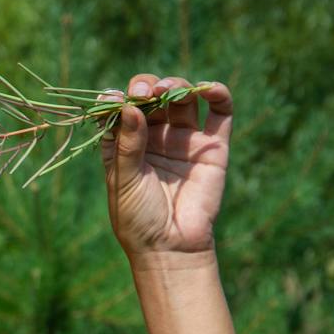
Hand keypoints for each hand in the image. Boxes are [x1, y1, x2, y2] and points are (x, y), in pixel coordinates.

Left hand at [97, 73, 232, 259]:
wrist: (171, 247)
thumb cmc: (138, 218)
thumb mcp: (124, 180)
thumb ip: (127, 144)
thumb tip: (129, 106)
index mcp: (126, 143)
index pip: (121, 109)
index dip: (118, 98)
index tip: (114, 98)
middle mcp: (155, 136)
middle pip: (153, 97)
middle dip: (148, 88)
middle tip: (144, 92)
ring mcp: (184, 139)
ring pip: (183, 99)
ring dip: (177, 85)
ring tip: (168, 90)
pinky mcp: (212, 146)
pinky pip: (220, 113)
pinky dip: (217, 93)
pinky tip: (208, 89)